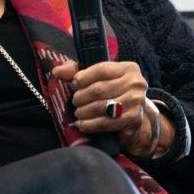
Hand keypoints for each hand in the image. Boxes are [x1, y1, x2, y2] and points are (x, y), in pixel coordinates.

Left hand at [52, 60, 166, 156]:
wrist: (134, 113)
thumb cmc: (112, 90)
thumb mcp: (97, 76)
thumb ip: (75, 70)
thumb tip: (57, 71)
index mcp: (129, 68)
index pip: (101, 70)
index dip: (83, 77)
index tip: (73, 84)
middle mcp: (136, 84)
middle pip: (100, 89)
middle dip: (82, 96)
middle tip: (75, 101)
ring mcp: (136, 102)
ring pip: (102, 106)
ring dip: (85, 111)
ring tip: (78, 112)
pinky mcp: (133, 120)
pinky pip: (107, 122)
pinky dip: (91, 124)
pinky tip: (82, 124)